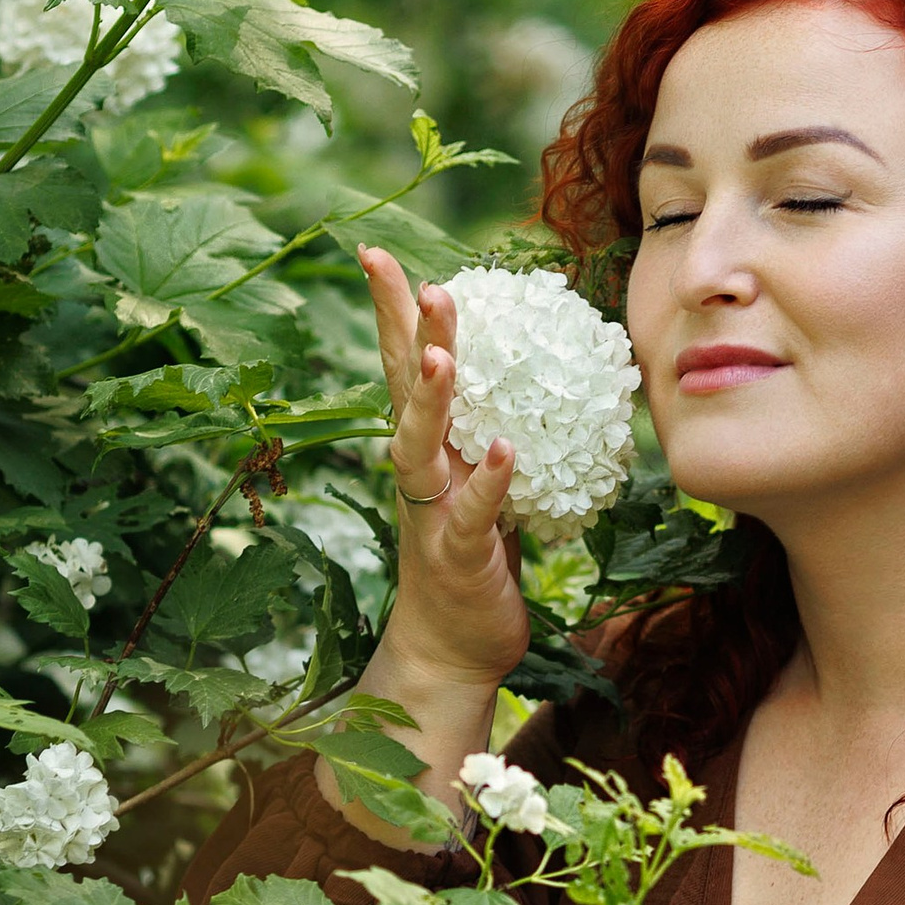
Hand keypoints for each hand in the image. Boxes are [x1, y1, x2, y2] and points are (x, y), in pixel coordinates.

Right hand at [359, 246, 530, 697]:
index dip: (390, 312)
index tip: (375, 253)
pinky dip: (489, 484)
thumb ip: (488, 430)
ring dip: (432, 400)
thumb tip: (530, 371)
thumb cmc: (472, 559)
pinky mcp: (459, 557)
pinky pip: (474, 515)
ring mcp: (432, 514)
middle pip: (406, 391)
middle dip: (410, 334)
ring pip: (422, 447)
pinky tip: (506, 452)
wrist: (450, 651)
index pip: (403, 366)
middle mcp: (419, 473)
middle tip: (421, 280)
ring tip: (443, 354)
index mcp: (427, 449)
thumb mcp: (482, 483)